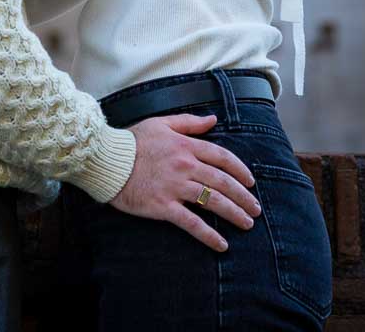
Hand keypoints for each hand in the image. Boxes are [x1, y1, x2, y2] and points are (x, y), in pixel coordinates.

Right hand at [110, 113, 260, 251]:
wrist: (108, 160)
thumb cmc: (133, 140)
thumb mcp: (162, 123)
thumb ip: (189, 122)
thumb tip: (213, 119)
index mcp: (186, 145)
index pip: (222, 157)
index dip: (240, 170)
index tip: (251, 182)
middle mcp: (185, 166)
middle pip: (223, 182)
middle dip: (243, 196)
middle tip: (256, 209)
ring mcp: (175, 187)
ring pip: (212, 201)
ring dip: (233, 214)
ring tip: (247, 224)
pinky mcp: (164, 206)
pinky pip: (191, 222)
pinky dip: (208, 234)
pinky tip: (221, 244)